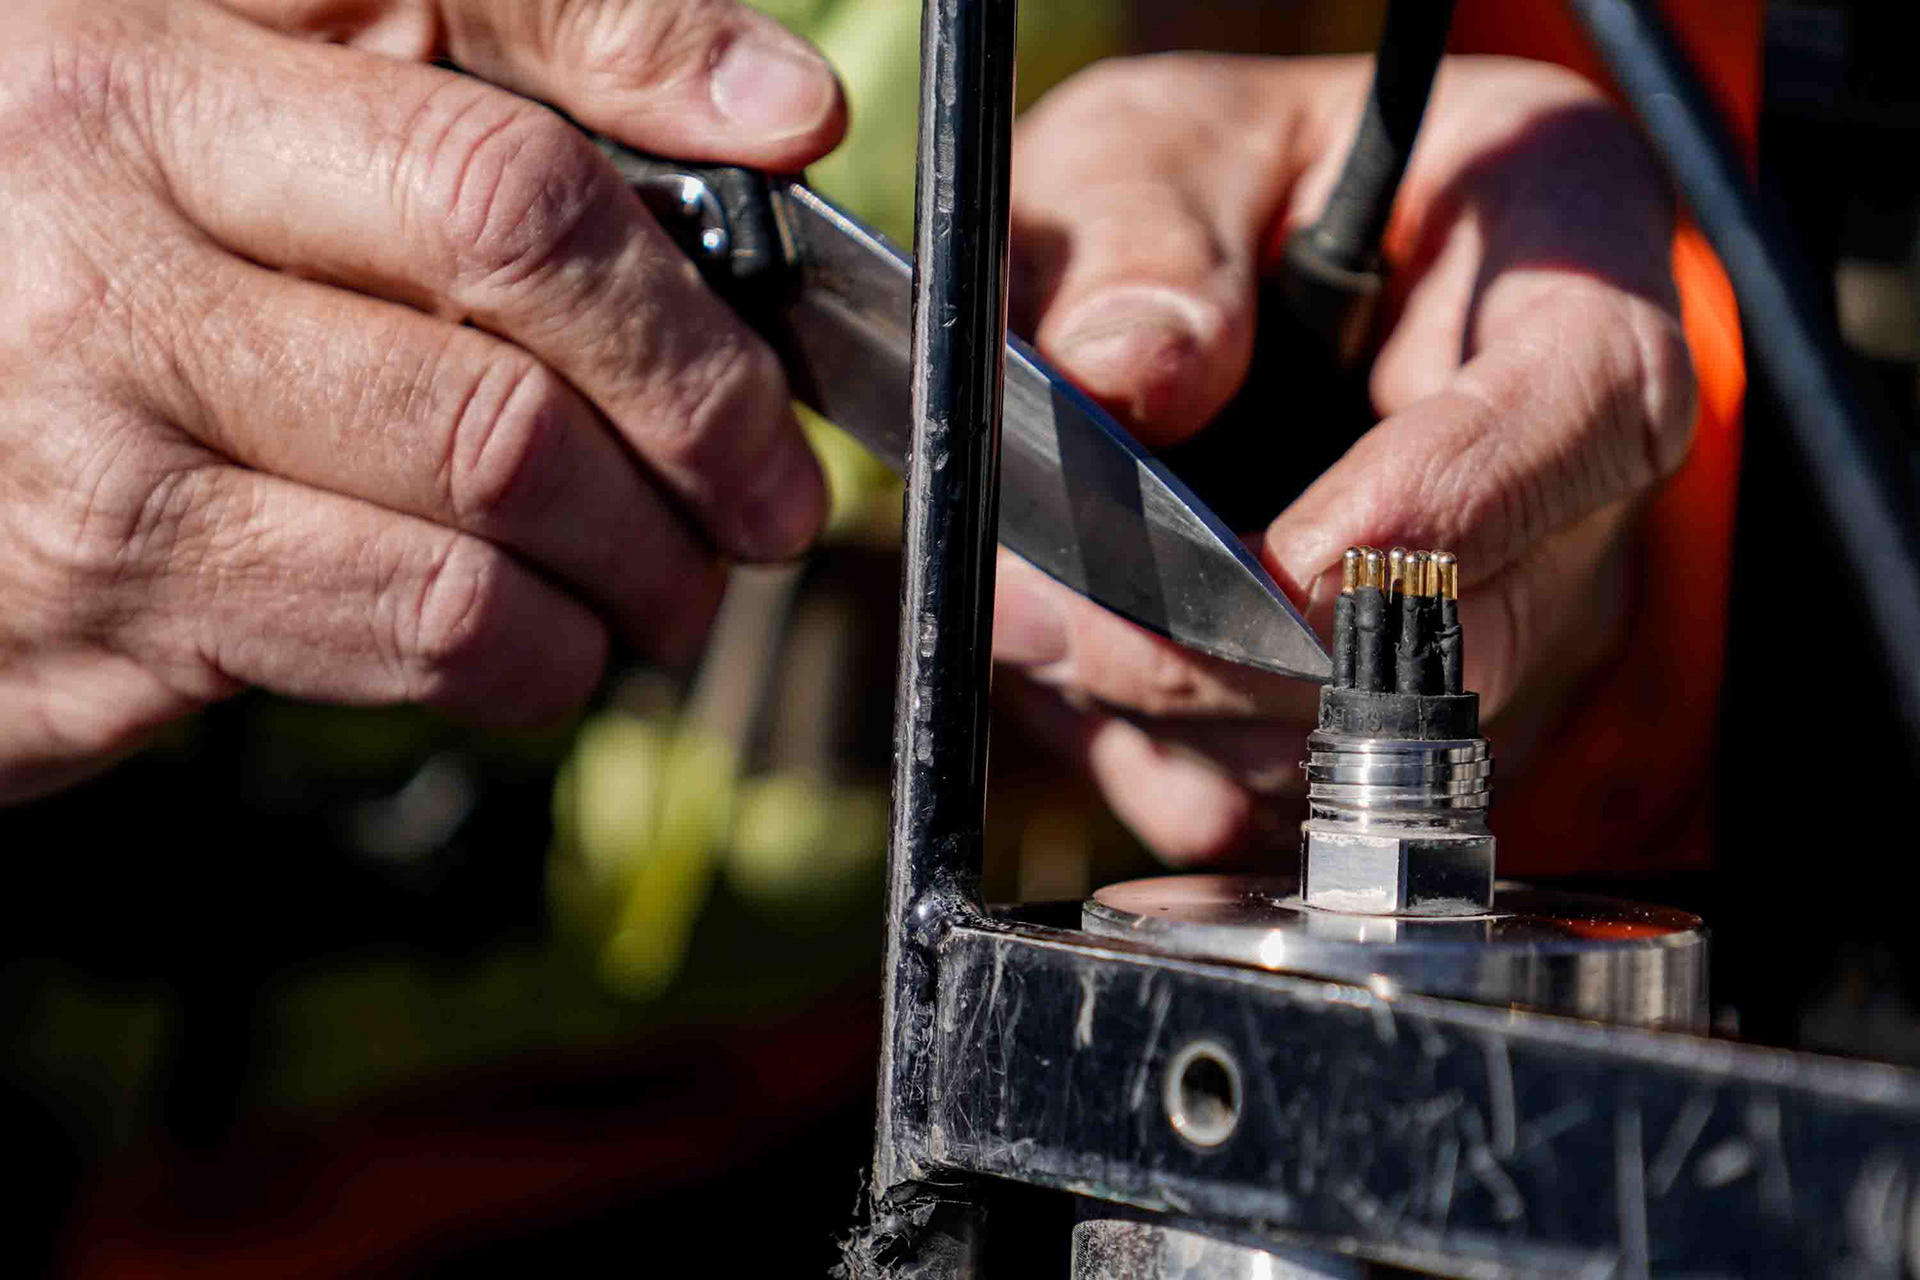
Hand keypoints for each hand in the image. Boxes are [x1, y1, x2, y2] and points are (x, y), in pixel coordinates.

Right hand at [0, 0, 844, 800]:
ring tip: (668, 579)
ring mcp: (95, 430)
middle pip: (513, 333)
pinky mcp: (111, 596)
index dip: (678, 216)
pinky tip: (540, 637)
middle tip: (763, 492)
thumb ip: (510, 56)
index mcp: (154, 69)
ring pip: (490, 498)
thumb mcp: (254, 86)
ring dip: (639, 568)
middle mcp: (106, 236)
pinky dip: (536, 654)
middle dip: (698, 438)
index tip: (787, 273)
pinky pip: (418, 630)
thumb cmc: (77, 238)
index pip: (496, 139)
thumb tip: (776, 110)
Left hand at [996, 55, 1695, 862]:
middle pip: (1466, 638)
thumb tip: (1128, 377)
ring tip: (1034, 604)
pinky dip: (1154, 755)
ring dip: (1165, 707)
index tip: (1283, 563)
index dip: (1446, 508)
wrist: (1214, 275)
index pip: (1588, 410)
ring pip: (1352, 748)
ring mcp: (1486, 624)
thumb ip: (1138, 239)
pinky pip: (1276, 800)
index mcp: (1561, 278)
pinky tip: (1080, 658)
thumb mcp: (1155, 150)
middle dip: (1238, 653)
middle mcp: (1559, 486)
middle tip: (1054, 605)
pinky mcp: (1383, 725)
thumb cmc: (1217, 188)